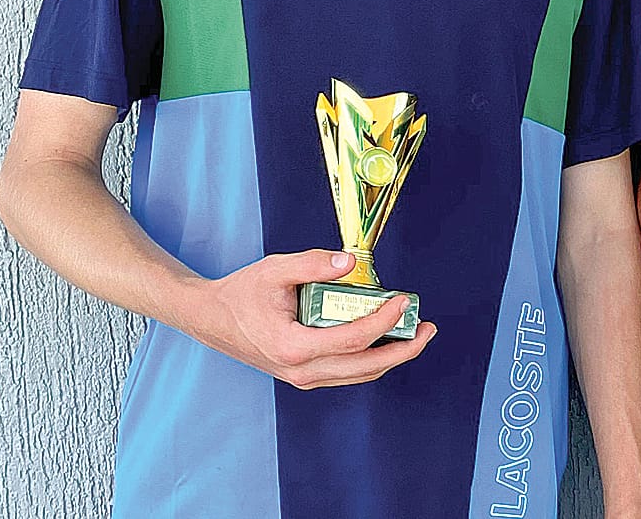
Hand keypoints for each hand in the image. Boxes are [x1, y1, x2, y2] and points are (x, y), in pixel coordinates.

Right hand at [188, 249, 436, 388]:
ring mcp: (303, 377)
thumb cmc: (242, 294)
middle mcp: (300, 370)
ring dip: (391, 357)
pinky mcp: (305, 374)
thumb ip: (313, 263)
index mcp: (293, 346)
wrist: (213, 319)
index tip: (403, 301)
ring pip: (358, 375)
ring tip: (415, 333)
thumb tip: (348, 262)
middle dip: (402, 350)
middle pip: (364, 367)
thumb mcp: (275, 269)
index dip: (383, 321)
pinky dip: (371, 359)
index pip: (352, 341)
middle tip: (427, 329)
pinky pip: (347, 373)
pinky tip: (386, 340)